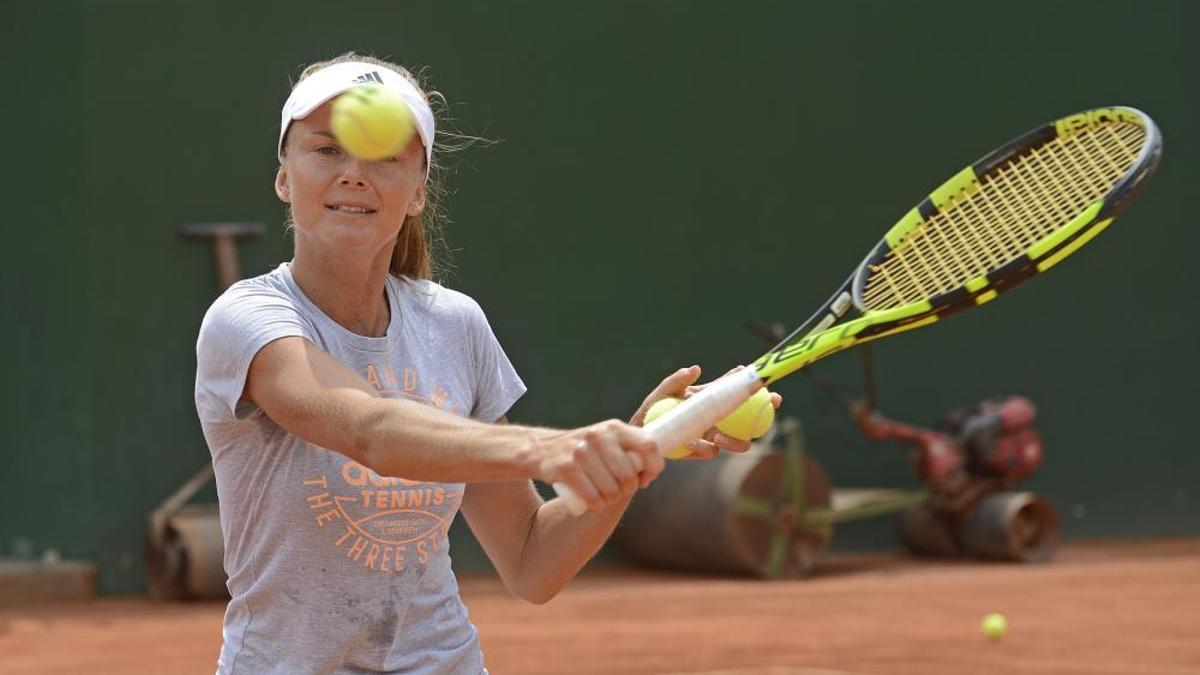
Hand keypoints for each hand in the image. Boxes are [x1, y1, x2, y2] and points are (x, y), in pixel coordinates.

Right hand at [533, 419, 661, 512]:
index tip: (647, 478)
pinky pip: (592, 497)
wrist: (540, 449)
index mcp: (614, 427)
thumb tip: (653, 469)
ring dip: (610, 500)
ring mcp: (580, 451)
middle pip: (629, 474)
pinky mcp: (565, 468)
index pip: (649, 445)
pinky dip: (596, 504)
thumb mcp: (605, 439)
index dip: (654, 466)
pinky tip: (594, 502)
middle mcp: (599, 435)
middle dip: (627, 490)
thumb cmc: (582, 450)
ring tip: (604, 496)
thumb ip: (628, 448)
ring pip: (611, 489)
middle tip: (618, 491)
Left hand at [631, 366, 782, 460]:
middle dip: (766, 413)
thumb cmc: (653, 409)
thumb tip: (695, 369)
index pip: (738, 391)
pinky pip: (710, 452)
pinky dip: (703, 448)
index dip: (754, 386)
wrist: (640, 436)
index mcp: (712, 399)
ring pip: (739, 442)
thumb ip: (676, 380)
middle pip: (751, 418)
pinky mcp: (702, 451)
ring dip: (735, 441)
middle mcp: (718, 418)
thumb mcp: (662, 392)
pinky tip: (691, 442)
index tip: (763, 382)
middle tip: (768, 407)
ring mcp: (713, 436)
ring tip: (718, 437)